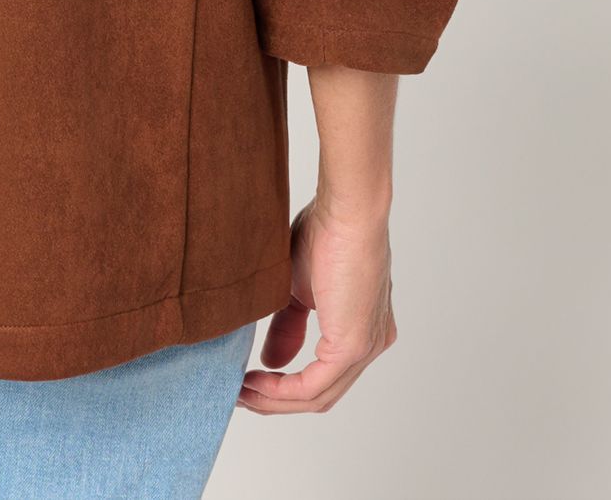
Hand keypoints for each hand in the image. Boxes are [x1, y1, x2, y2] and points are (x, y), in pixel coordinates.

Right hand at [238, 196, 395, 413]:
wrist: (345, 211)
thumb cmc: (326, 231)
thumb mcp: (298, 288)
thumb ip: (288, 327)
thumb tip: (272, 361)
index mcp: (362, 328)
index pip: (325, 373)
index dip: (286, 386)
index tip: (251, 383)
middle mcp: (370, 343)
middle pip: (322, 392)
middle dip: (277, 400)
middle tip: (241, 396)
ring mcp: (365, 347)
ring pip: (318, 395)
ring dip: (275, 400)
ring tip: (241, 393)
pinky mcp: (353, 346)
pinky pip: (314, 385)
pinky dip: (282, 391)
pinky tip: (256, 384)